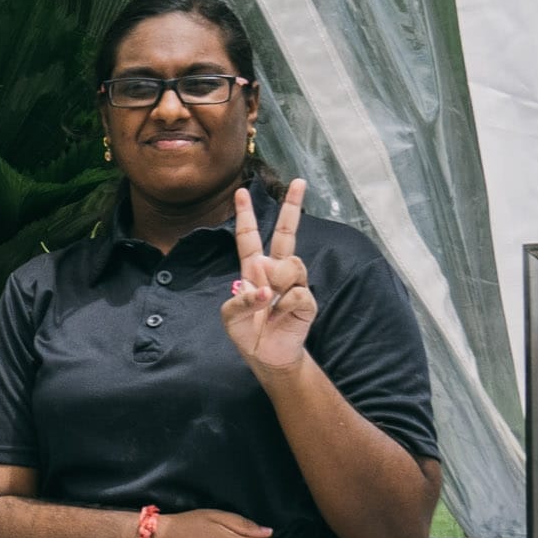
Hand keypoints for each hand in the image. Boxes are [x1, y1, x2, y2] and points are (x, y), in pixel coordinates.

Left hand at [221, 181, 317, 374]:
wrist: (266, 356)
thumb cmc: (247, 332)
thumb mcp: (231, 316)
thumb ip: (241, 299)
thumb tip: (266, 287)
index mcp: (254, 269)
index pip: (249, 236)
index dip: (245, 215)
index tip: (241, 191)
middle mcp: (275, 271)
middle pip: (285, 233)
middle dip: (292, 207)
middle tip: (299, 182)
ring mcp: (294, 284)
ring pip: (292, 263)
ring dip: (279, 280)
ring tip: (271, 302)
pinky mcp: (307, 301)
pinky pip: (297, 292)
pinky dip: (285, 305)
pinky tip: (280, 315)